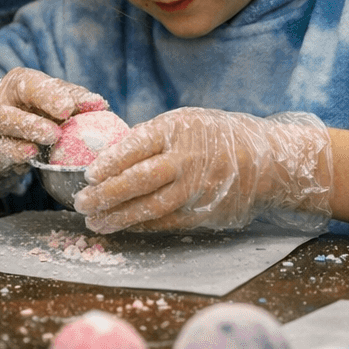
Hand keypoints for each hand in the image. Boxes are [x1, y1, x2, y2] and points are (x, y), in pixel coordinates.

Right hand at [0, 67, 104, 200]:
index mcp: (20, 82)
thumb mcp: (41, 107)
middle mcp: (3, 96)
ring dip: (31, 126)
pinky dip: (14, 151)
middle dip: (47, 97)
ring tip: (53, 136)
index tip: (93, 103)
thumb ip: (69, 103)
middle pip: (24, 90)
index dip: (66, 90)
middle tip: (67, 111)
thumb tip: (102, 105)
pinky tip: (31, 155)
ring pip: (7, 119)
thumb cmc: (21, 119)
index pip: (43, 81)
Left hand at [73, 109, 333, 233]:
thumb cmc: (218, 137)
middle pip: (137, 181)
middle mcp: (186, 159)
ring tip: (96, 223)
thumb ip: (153, 138)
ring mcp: (195, 189)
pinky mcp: (202, 212)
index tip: (88, 175)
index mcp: (178, 130)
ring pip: (149, 207)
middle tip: (82, 203)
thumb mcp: (187, 122)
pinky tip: (125, 226)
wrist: (266, 161)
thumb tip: (109, 157)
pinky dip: (142, 225)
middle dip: (105, 195)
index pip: (134, 147)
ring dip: (118, 217)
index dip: (108, 163)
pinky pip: (166, 222)